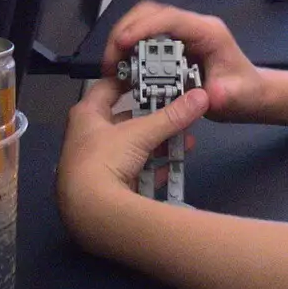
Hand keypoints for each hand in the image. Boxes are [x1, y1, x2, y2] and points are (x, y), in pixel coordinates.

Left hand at [55, 79, 208, 231]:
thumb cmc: (104, 161)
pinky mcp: (107, 187)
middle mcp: (88, 138)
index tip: (152, 74)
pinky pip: (135, 172)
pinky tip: (172, 168)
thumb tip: (200, 96)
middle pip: (124, 120)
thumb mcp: (141, 134)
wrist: (90, 213)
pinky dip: (154, 169)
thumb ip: (172, 116)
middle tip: (176, 111)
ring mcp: (97, 164)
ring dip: (157, 145)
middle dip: (152, 117)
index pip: (108, 87)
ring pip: (132, 147)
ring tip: (183, 141)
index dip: (129, 79)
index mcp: (86, 116)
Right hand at [107, 1, 267, 121]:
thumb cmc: (246, 91)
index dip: (144, 27)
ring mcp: (182, 35)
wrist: (251, 95)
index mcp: (208, 32)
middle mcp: (192, 27)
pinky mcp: (173, 45)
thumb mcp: (236, 96)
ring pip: (144, 22)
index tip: (122, 43)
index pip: (171, 19)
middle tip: (111, 59)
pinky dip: (129, 50)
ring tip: (112, 65)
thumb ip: (223, 95)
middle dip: (126, 30)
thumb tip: (207, 96)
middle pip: (151, 13)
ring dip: (123, 39)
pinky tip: (122, 69)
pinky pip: (145, 38)